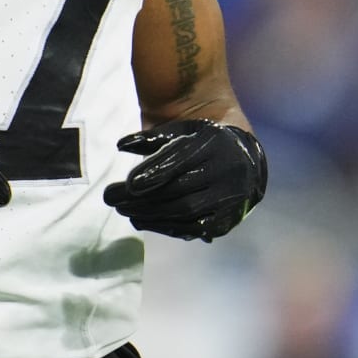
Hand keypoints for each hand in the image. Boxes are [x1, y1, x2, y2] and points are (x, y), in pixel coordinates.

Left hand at [103, 119, 266, 241]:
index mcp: (215, 143)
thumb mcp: (183, 129)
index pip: (182, 160)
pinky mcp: (228, 218)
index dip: (155, 172)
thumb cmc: (204, 140)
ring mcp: (230, 197)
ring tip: (123, 210)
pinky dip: (166, 227)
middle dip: (143, 198)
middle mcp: (227, 171)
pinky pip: (195, 228)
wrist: (246, 159)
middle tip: (112, 199)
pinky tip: (142, 221)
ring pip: (186, 211)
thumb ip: (153, 137)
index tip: (129, 183)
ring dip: (150, 215)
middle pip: (180, 189)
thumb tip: (122, 144)